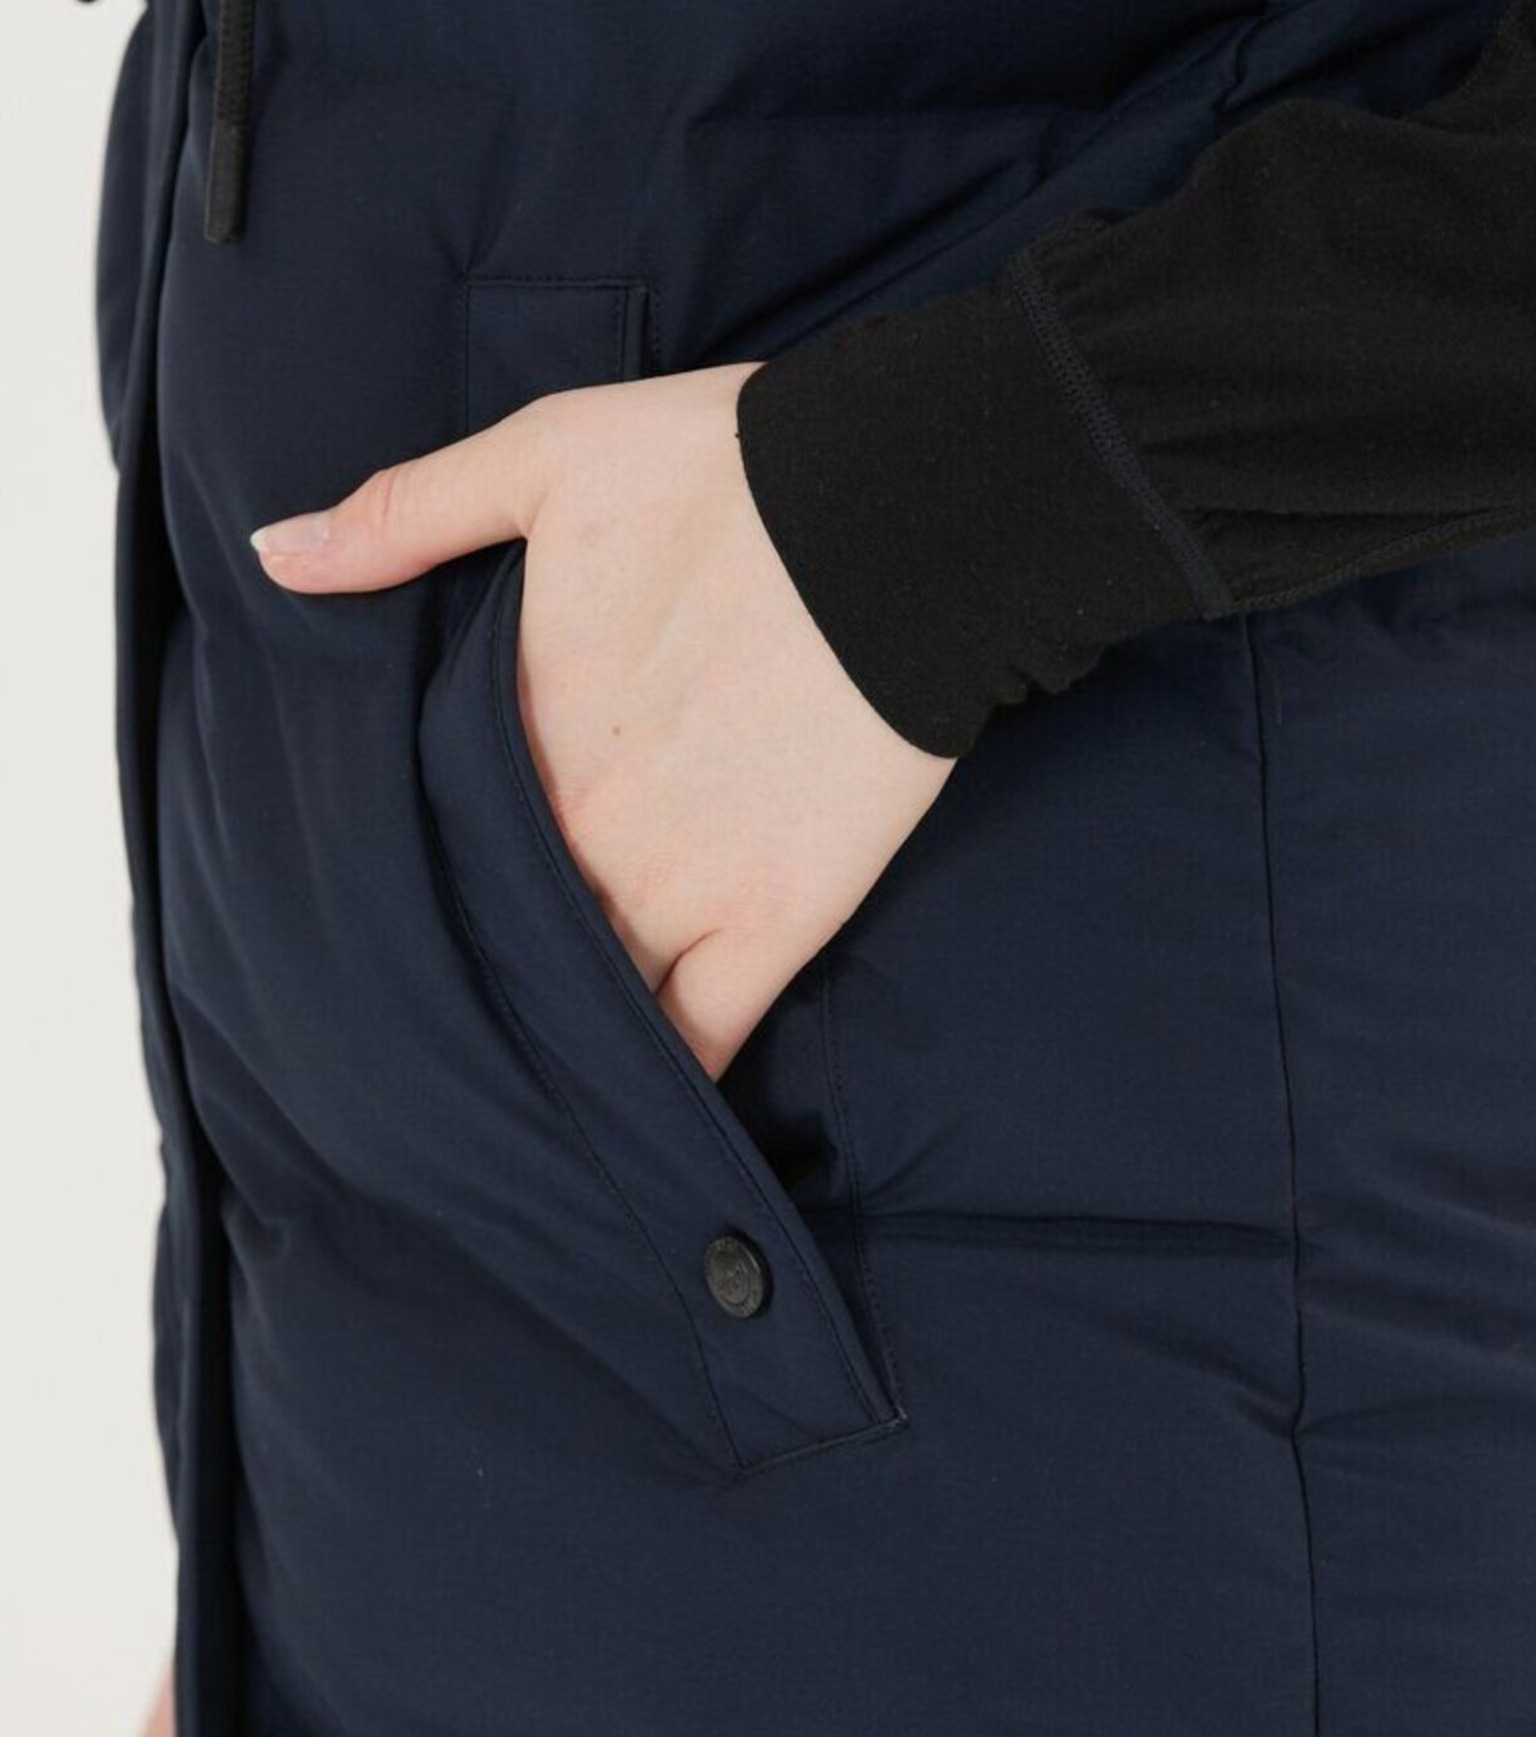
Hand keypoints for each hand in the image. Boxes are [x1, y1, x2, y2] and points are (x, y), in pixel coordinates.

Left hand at [251, 363, 953, 1079]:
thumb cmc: (728, 472)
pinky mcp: (774, 918)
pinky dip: (668, 1083)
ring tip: (542, 1085)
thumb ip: (405, 514)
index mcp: (512, 733)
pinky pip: (702, 1037)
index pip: (436, 848)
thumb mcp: (545, 456)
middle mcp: (578, 830)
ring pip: (594, 1004)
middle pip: (506, 938)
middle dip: (484, 975)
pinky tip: (644, 1121)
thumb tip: (276, 553)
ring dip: (567, 1038)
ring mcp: (676, 886)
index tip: (404, 921)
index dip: (420, 890)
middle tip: (458, 1026)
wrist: (905, 507)